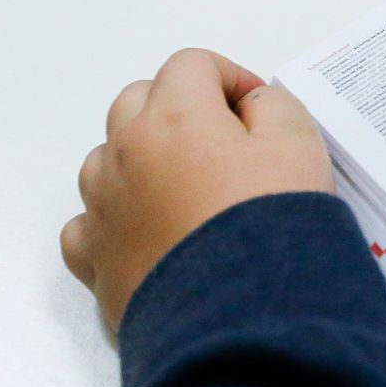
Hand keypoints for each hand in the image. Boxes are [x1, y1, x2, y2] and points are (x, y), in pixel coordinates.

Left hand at [61, 49, 334, 331]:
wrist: (241, 321)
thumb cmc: (270, 227)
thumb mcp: (299, 144)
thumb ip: (274, 105)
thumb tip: (249, 106)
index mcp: (173, 116)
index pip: (190, 65)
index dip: (228, 78)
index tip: (256, 111)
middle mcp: (125, 152)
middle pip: (138, 100)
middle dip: (178, 108)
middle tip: (224, 143)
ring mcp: (102, 208)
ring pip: (106, 158)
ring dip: (140, 158)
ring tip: (186, 189)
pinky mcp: (95, 261)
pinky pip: (87, 223)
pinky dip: (110, 218)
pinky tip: (144, 232)